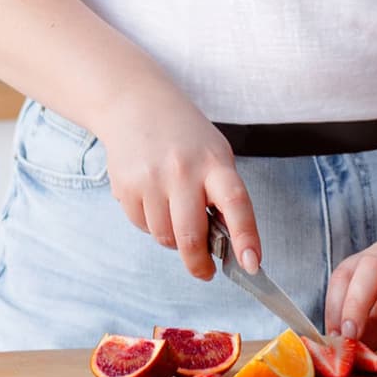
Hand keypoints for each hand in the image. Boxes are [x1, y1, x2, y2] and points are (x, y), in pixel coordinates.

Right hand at [95, 87, 259, 281]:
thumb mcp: (214, 155)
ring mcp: (150, 178)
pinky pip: (141, 226)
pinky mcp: (125, 185)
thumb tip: (229, 247)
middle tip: (205, 272)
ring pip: (164, 237)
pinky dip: (150, 224)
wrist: (135, 104)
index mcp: (214, 162)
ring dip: (172, 238)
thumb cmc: (184, 136)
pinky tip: (152, 200)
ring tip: (174, 213)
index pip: (235, 203)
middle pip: (191, 235)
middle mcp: (182, 170)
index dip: (246, 237)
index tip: (252, 265)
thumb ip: (222, 195)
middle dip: (199, 263)